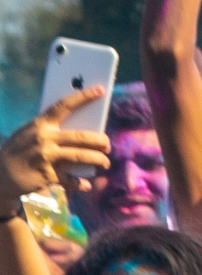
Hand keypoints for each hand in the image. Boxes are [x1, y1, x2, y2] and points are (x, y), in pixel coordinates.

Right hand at [0, 88, 114, 199]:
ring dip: (99, 160)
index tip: (100, 90)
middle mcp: (43, 138)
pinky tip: (87, 184)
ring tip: (105, 163)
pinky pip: (71, 179)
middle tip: (108, 146)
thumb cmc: (21, 150)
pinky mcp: (47, 175)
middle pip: (81, 136)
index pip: (64, 106)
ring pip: (82, 156)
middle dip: (101, 141)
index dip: (83, 97)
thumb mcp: (31, 134)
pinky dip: (81, 183)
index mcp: (41, 124)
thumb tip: (85, 130)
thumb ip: (53, 131)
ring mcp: (45, 157)